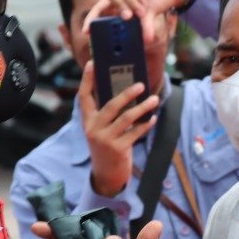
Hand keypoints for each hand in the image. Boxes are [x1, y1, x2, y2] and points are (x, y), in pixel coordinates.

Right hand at [78, 61, 158, 196]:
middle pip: (111, 106)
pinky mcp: (118, 149)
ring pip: (126, 118)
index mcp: (88, 120)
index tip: (92, 63)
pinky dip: (146, 125)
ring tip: (154, 100)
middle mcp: (93, 129)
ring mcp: (105, 140)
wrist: (106, 175)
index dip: (87, 79)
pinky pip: (135, 133)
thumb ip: (107, 114)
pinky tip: (153, 118)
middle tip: (141, 84)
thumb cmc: (107, 146)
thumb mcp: (101, 129)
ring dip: (142, 108)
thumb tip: (125, 91)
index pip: (84, 96)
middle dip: (127, 94)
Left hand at [85, 0, 188, 45]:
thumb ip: (145, 26)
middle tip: (127, 18)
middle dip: (116, 6)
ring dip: (130, 2)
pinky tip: (146, 4)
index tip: (86, 32)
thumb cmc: (159, 0)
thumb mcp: (150, 16)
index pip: (99, 7)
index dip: (91, 18)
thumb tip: (147, 41)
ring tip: (141, 14)